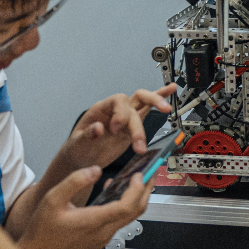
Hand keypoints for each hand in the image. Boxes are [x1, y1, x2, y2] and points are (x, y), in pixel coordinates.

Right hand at [17, 166, 153, 248]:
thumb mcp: (52, 200)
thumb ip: (74, 182)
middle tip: (151, 172)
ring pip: (130, 216)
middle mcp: (104, 231)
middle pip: (136, 211)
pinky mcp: (100, 239)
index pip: (127, 206)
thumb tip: (95, 170)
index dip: (138, 189)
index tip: (140, 174)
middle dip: (146, 190)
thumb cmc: (42, 232)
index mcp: (94, 221)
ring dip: (137, 197)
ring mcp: (103, 237)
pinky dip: (124, 204)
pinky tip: (113, 191)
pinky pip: (119, 220)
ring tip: (137, 178)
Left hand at [56, 83, 176, 170]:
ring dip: (157, 104)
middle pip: (135, 101)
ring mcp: (126, 117)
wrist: (82, 159)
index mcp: (101, 109)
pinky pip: (148, 110)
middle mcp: (115, 109)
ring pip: (145, 102)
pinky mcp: (133, 127)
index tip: (116, 130)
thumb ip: (86, 135)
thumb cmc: (77, 149)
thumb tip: (99, 128)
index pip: (118, 101)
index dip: (121, 113)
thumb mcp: (76, 144)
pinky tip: (171, 90)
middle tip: (150, 124)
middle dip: (145, 110)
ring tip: (167, 110)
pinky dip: (160, 98)